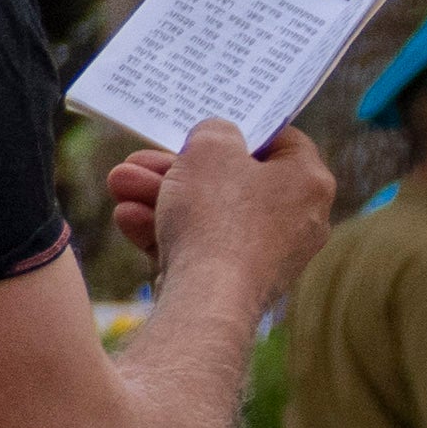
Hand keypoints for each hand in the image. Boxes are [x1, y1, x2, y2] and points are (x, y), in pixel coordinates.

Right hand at [103, 118, 331, 290]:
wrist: (207, 300)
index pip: (280, 141)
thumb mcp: (209, 148)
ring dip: (160, 197)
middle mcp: (298, 218)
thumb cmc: (217, 216)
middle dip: (175, 169)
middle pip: (231, 180)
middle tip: (137, 159)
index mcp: (308, 180)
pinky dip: (166, 231)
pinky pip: (202, 247)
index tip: (205, 127)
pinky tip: (127, 219)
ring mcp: (268, 255)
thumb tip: (216, 137)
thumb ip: (214, 130)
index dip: (240, 129)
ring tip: (118, 185)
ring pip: (209, 214)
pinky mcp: (237, 282)